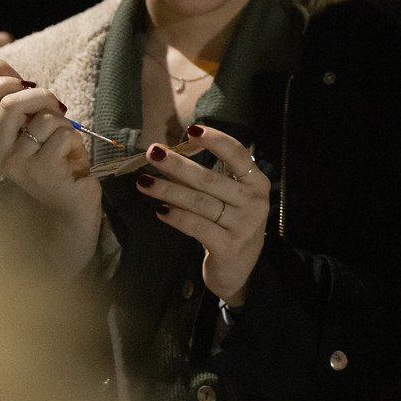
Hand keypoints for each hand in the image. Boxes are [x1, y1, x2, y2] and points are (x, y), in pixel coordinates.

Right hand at [0, 58, 99, 264]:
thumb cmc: (53, 157)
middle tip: (56, 109)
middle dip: (42, 97)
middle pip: (11, 103)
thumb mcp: (33, 122)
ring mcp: (16, 164)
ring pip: (42, 119)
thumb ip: (16, 93)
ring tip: (64, 140)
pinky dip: (73, 140)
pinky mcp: (41, 172)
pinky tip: (71, 156)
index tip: (28, 87)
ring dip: (63, 123)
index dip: (8, 81)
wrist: (70, 202)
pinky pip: (61, 135)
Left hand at [135, 125, 269, 305]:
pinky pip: (196, 226)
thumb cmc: (231, 226)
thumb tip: (173, 155)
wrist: (242, 270)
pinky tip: (159, 210)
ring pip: (199, 202)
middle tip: (153, 153)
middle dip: (178, 165)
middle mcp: (255, 202)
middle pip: (210, 179)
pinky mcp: (228, 246)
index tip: (191, 130)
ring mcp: (243, 225)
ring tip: (144, 182)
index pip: (238, 154)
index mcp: (257, 183)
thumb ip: (210, 179)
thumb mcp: (230, 200)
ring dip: (168, 190)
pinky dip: (176, 217)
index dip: (215, 140)